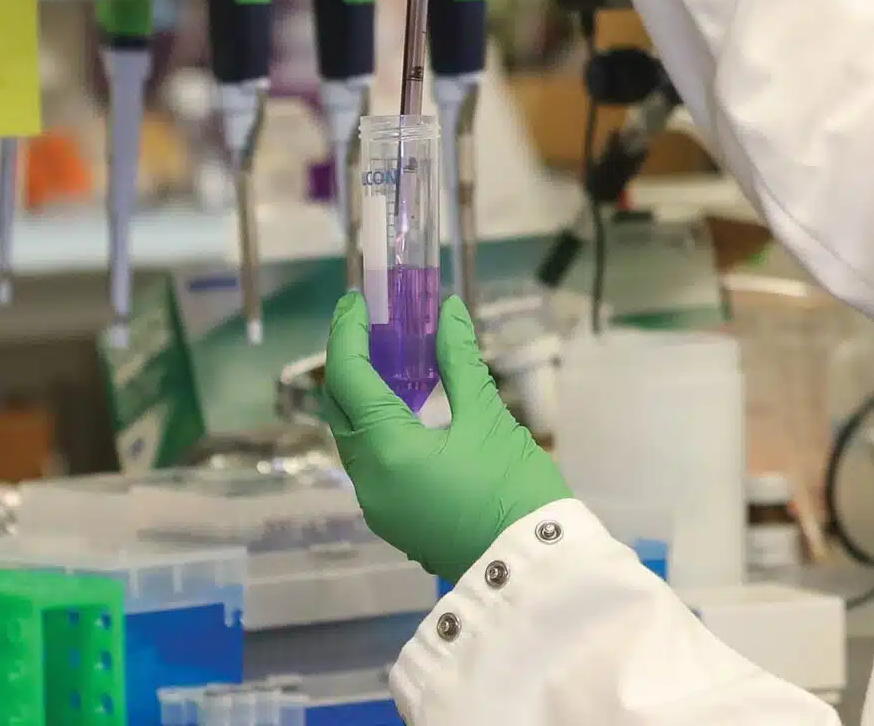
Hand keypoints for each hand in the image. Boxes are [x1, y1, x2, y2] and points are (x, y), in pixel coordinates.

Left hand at [323, 292, 572, 581]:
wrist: (532, 572)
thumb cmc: (515, 491)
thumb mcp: (489, 419)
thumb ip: (459, 362)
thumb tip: (448, 313)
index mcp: (386, 451)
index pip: (347, 378)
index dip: (347, 333)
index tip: (357, 300)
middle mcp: (368, 479)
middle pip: (341, 408)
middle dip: (350, 362)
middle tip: (373, 325)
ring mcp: (377, 505)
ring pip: (353, 437)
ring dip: (364, 395)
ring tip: (392, 358)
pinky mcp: (395, 519)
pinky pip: (371, 461)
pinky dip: (378, 425)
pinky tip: (406, 405)